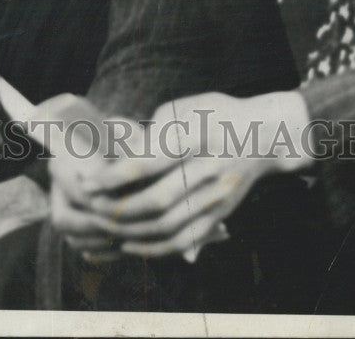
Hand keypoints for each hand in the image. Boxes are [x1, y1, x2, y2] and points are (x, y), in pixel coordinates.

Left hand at [50, 91, 311, 260]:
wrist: (266, 134)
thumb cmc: (217, 113)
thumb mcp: (184, 107)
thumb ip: (152, 132)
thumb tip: (120, 156)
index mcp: (196, 138)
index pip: (148, 164)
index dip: (113, 176)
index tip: (88, 180)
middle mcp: (210, 171)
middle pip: (157, 200)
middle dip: (116, 208)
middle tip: (88, 205)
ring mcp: (219, 197)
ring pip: (169, 227)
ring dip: (130, 231)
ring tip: (102, 226)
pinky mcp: (222, 214)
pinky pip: (185, 240)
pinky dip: (154, 247)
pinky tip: (129, 243)